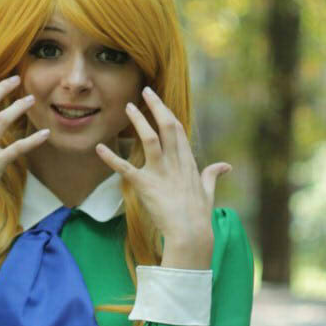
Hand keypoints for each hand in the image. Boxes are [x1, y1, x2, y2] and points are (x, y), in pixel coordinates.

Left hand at [95, 86, 230, 255]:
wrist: (191, 234)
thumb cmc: (199, 216)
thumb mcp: (208, 192)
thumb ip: (213, 175)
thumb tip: (225, 166)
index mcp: (188, 163)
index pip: (178, 131)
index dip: (168, 114)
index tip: (159, 102)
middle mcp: (175, 163)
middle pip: (167, 127)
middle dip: (156, 107)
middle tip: (146, 90)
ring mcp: (161, 173)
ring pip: (150, 139)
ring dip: (139, 122)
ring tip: (127, 107)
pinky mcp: (146, 186)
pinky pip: (125, 169)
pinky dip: (111, 158)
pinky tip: (99, 147)